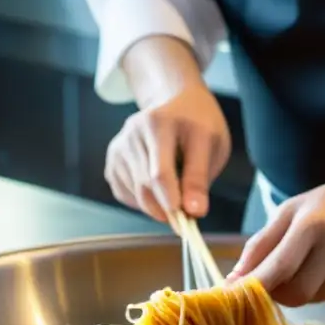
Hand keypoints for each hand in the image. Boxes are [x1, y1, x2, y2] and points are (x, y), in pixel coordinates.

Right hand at [105, 83, 230, 226]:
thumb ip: (200, 178)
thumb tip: (193, 211)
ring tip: (177, 195)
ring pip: (136, 193)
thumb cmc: (198, 126)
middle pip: (145, 185)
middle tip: (185, 220)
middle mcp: (133, 131)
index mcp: (160, 122)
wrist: (177, 104)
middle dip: (166, 208)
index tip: (186, 219)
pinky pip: (126, 193)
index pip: (160, 172)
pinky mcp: (113, 159)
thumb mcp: (211, 145)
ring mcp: (120, 145)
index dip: (172, 200)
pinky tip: (158, 188)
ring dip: (157, 206)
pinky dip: (144, 201)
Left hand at [228, 177, 324, 306]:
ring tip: (307, 266)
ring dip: (301, 291)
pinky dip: (323, 291)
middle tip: (274, 281)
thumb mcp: (290, 211)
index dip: (255, 286)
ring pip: (315, 299)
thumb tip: (234, 279)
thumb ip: (261, 244)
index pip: (279, 267)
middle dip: (278, 294)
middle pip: (296, 293)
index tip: (235, 295)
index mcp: (312, 224)